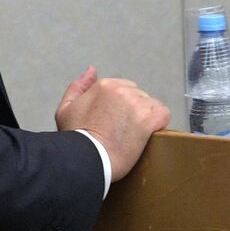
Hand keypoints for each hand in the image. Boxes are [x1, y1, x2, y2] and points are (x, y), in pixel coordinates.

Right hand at [55, 67, 169, 181]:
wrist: (88, 160)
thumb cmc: (75, 139)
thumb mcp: (65, 110)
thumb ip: (78, 87)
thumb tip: (92, 70)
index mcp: (104, 85)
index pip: (124, 90)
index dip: (121, 108)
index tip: (115, 123)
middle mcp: (123, 90)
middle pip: (139, 97)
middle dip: (134, 112)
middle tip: (123, 132)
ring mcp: (138, 103)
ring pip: (151, 106)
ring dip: (146, 119)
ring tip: (133, 137)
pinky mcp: (150, 118)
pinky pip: (163, 115)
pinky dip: (159, 125)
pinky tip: (147, 136)